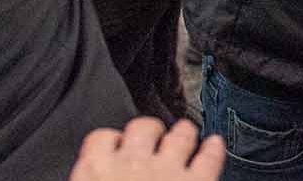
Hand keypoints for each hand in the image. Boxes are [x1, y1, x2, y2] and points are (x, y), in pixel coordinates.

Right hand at [69, 118, 222, 180]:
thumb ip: (87, 175)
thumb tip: (87, 171)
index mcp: (95, 170)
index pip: (101, 139)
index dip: (110, 142)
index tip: (113, 144)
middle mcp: (131, 162)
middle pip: (142, 128)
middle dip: (149, 130)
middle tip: (154, 134)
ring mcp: (167, 171)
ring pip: (179, 136)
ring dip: (183, 132)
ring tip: (187, 129)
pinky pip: (209, 159)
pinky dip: (214, 149)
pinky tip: (215, 144)